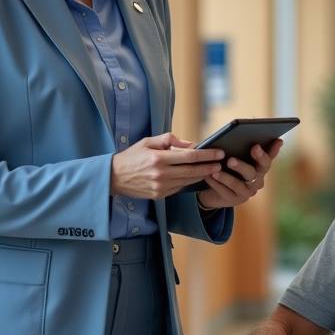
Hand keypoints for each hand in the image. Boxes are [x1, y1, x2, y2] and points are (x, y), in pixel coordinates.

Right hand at [110, 133, 224, 199]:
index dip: (207, 155)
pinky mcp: (159, 195)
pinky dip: (189, 182)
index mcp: (158, 158)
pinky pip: (179, 188)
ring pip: (188, 181)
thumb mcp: (147, 142)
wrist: (113, 178)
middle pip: (192, 171)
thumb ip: (169, 140)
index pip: (189, 156)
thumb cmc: (131, 157)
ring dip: (202, 175)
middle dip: (209, 167)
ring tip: (213, 170)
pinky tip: (197, 177)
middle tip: (221, 163)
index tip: (219, 153)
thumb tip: (189, 144)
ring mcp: (160, 187)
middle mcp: (161, 174)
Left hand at [196, 139, 282, 210]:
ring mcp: (247, 192)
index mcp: (260, 167)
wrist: (214, 189)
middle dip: (242, 165)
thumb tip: (251, 119)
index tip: (273, 141)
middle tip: (231, 159)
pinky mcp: (234, 201)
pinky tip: (208, 177)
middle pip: (253, 172)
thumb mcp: (233, 153)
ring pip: (238, 184)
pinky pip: (225, 192)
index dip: (272, 151)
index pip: (268, 159)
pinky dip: (216, 184)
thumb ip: (241, 141)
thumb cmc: (227, 166)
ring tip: (216, 169)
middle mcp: (257, 180)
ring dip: (226, 176)